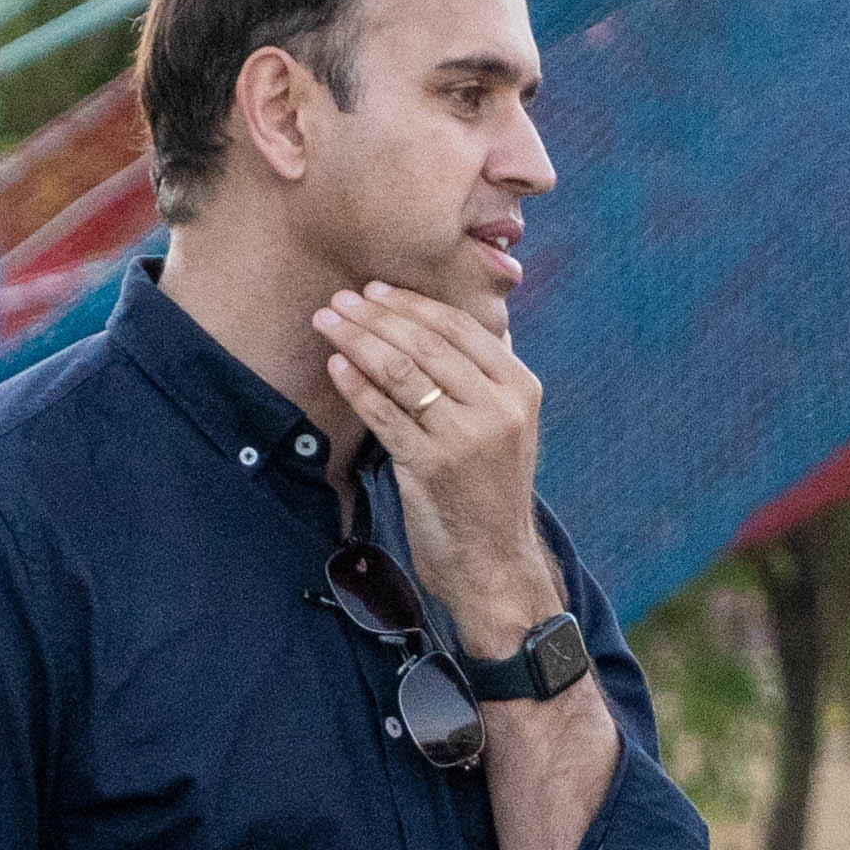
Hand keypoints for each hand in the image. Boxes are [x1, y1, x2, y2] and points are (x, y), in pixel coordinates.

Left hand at [314, 284, 562, 654]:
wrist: (495, 560)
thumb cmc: (491, 489)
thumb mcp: (509, 425)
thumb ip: (493, 375)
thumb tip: (479, 321)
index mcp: (522, 388)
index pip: (461, 327)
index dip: (412, 303)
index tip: (375, 290)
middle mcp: (501, 407)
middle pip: (428, 343)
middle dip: (377, 315)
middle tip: (341, 298)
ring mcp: (468, 436)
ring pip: (402, 371)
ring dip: (357, 339)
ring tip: (327, 321)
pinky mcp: (433, 465)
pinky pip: (384, 413)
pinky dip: (356, 385)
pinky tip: (335, 366)